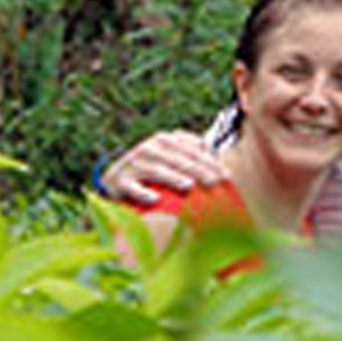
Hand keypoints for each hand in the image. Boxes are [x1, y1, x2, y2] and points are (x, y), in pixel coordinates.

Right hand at [101, 130, 228, 203]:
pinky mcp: (119, 181)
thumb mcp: (171, 158)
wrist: (116, 180)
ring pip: (155, 170)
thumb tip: (210, 147)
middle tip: (214, 182)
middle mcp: (148, 149)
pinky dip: (142, 193)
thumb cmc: (153, 170)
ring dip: (171, 177)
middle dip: (197, 170)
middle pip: (177, 159)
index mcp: (164, 141)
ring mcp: (132, 164)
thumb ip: (190, 152)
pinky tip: (155, 199)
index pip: (191, 150)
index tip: (225, 176)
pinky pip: (131, 187)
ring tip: (188, 186)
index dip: (209, 162)